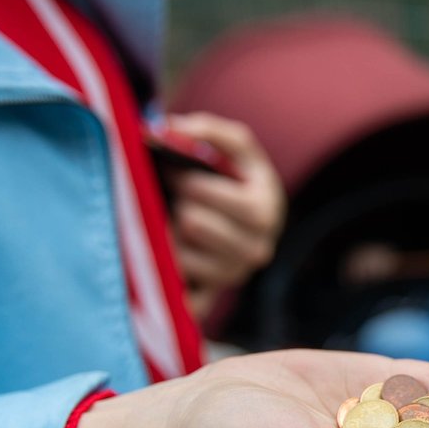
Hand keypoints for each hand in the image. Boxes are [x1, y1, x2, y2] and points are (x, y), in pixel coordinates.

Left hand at [164, 112, 284, 317]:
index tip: (178, 171)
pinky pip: (177, 292)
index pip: (202, 193)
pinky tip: (163, 258)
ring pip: (178, 254)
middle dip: (176, 204)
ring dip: (168, 233)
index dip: (181, 177)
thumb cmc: (237, 178)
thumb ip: (209, 130)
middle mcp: (256, 250)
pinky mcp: (211, 297)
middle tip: (176, 197)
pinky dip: (164, 277)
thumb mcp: (235, 146)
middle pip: (190, 223)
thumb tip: (170, 129)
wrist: (251, 220)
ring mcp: (233, 277)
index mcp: (265, 211)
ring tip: (175, 221)